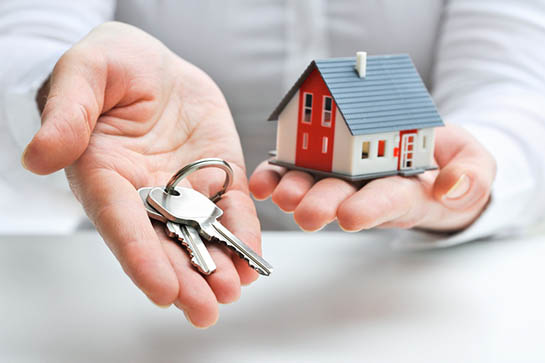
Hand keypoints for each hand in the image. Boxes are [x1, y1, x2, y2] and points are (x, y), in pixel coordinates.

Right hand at [22, 22, 260, 327]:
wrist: (153, 64)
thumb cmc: (110, 65)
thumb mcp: (83, 75)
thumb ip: (67, 114)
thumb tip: (40, 157)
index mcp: (105, 174)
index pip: (122, 222)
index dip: (140, 256)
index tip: (161, 289)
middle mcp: (145, 192)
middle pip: (163, 243)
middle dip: (184, 278)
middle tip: (204, 309)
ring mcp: (184, 187)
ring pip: (199, 235)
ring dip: (217, 267)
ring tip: (233, 292)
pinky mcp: (217, 175)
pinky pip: (231, 209)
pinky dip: (242, 234)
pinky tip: (252, 261)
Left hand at [250, 124, 495, 232]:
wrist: (428, 154)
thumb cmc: (450, 162)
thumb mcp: (475, 166)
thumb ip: (471, 176)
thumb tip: (452, 186)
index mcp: (406, 191)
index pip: (390, 201)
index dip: (371, 208)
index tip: (352, 217)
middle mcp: (369, 189)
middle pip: (345, 199)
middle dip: (324, 205)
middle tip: (306, 213)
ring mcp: (345, 177)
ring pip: (316, 186)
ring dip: (296, 191)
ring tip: (280, 194)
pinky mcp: (325, 163)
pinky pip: (298, 169)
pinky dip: (278, 175)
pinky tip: (263, 182)